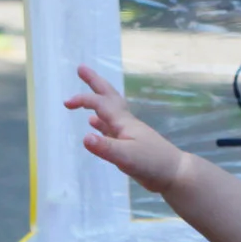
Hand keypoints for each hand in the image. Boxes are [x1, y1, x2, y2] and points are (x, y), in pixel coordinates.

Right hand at [65, 65, 189, 194]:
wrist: (174, 173)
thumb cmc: (152, 163)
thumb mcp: (126, 157)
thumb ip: (105, 147)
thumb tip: (84, 137)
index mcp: (124, 122)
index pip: (100, 104)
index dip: (83, 100)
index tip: (66, 103)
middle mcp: (125, 123)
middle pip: (108, 96)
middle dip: (94, 82)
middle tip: (81, 68)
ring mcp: (128, 132)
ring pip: (109, 111)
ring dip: (96, 102)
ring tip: (84, 98)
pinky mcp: (130, 144)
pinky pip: (110, 127)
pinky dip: (100, 124)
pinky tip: (93, 125)